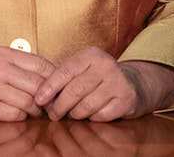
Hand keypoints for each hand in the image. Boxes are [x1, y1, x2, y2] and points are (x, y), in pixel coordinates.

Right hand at [0, 46, 56, 120]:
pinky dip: (21, 117)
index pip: (42, 65)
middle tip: (51, 104)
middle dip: (48, 98)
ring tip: (34, 111)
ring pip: (29, 102)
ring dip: (35, 110)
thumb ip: (21, 65)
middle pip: (38, 85)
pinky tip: (16, 114)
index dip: (55, 79)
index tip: (58, 88)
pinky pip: (15, 115)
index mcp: (3, 54)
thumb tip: (53, 78)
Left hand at [34, 47, 173, 120]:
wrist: (135, 83)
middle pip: (74, 90)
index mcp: (91, 55)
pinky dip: (92, 119)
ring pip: (86, 105)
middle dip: (59, 106)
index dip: (49, 87)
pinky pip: (100, 116)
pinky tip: (91, 115)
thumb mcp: (85, 69)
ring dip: (75, 114)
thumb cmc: (101, 78)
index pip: (65, 71)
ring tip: (72, 114)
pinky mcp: (127, 99)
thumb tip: (41, 96)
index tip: (38, 99)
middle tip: (52, 114)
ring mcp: (118, 82)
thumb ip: (66, 78)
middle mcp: (106, 65)